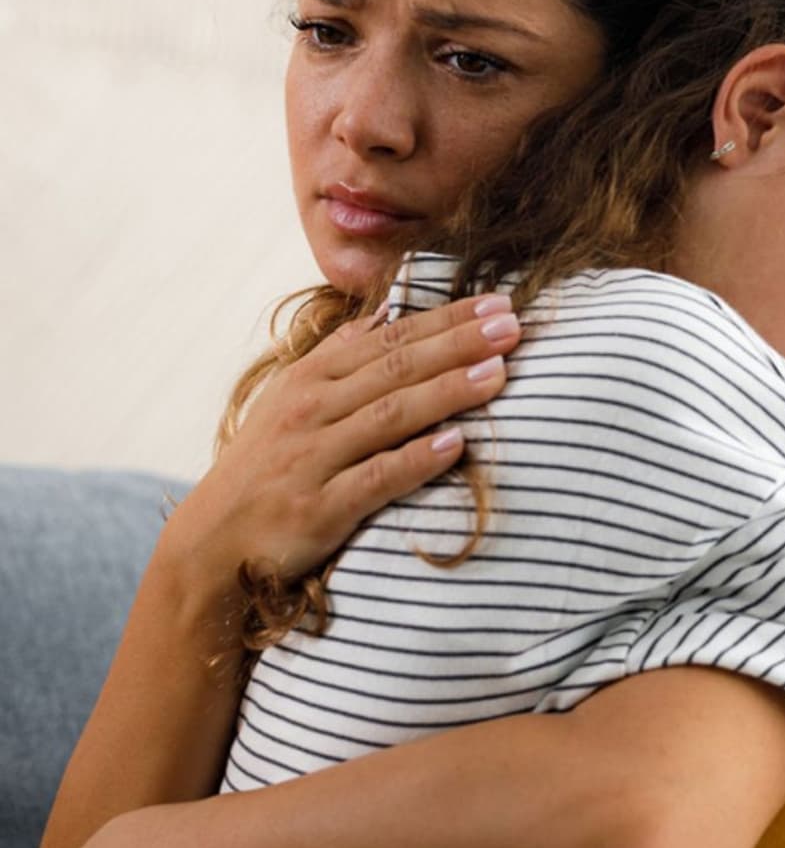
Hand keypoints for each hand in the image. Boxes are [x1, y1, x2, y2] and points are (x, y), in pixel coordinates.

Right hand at [159, 293, 522, 594]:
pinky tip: (456, 446)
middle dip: (458, 343)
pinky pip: (374, 479)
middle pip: (395, 368)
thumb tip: (388, 311)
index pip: (389, 339)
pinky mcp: (316, 510)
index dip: (446, 319)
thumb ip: (340, 356)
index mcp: (311, 379)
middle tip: (512, 325)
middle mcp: (310, 411)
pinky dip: (415, 460)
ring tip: (499, 374)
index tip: (499, 302)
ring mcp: (312, 459)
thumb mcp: (291, 401)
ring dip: (447, 392)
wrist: (210, 545)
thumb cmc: (266, 468)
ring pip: (389, 415)